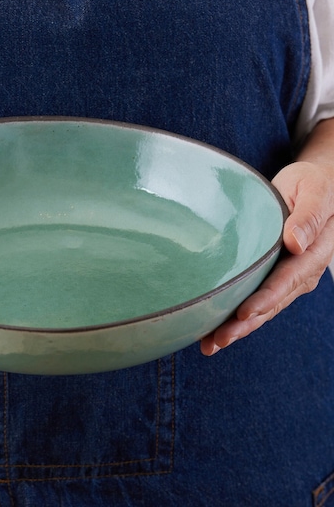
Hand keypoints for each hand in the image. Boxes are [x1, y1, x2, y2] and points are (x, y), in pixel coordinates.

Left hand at [200, 160, 333, 355]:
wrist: (315, 185)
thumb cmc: (314, 183)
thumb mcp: (315, 190)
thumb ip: (308, 216)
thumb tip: (295, 242)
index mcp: (315, 252)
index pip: (288, 280)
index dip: (265, 299)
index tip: (242, 313)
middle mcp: (303, 270)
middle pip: (273, 303)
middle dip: (245, 324)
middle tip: (218, 339)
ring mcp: (289, 276)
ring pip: (264, 308)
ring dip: (238, 328)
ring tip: (211, 344)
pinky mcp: (274, 275)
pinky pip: (258, 300)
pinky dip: (236, 317)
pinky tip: (214, 330)